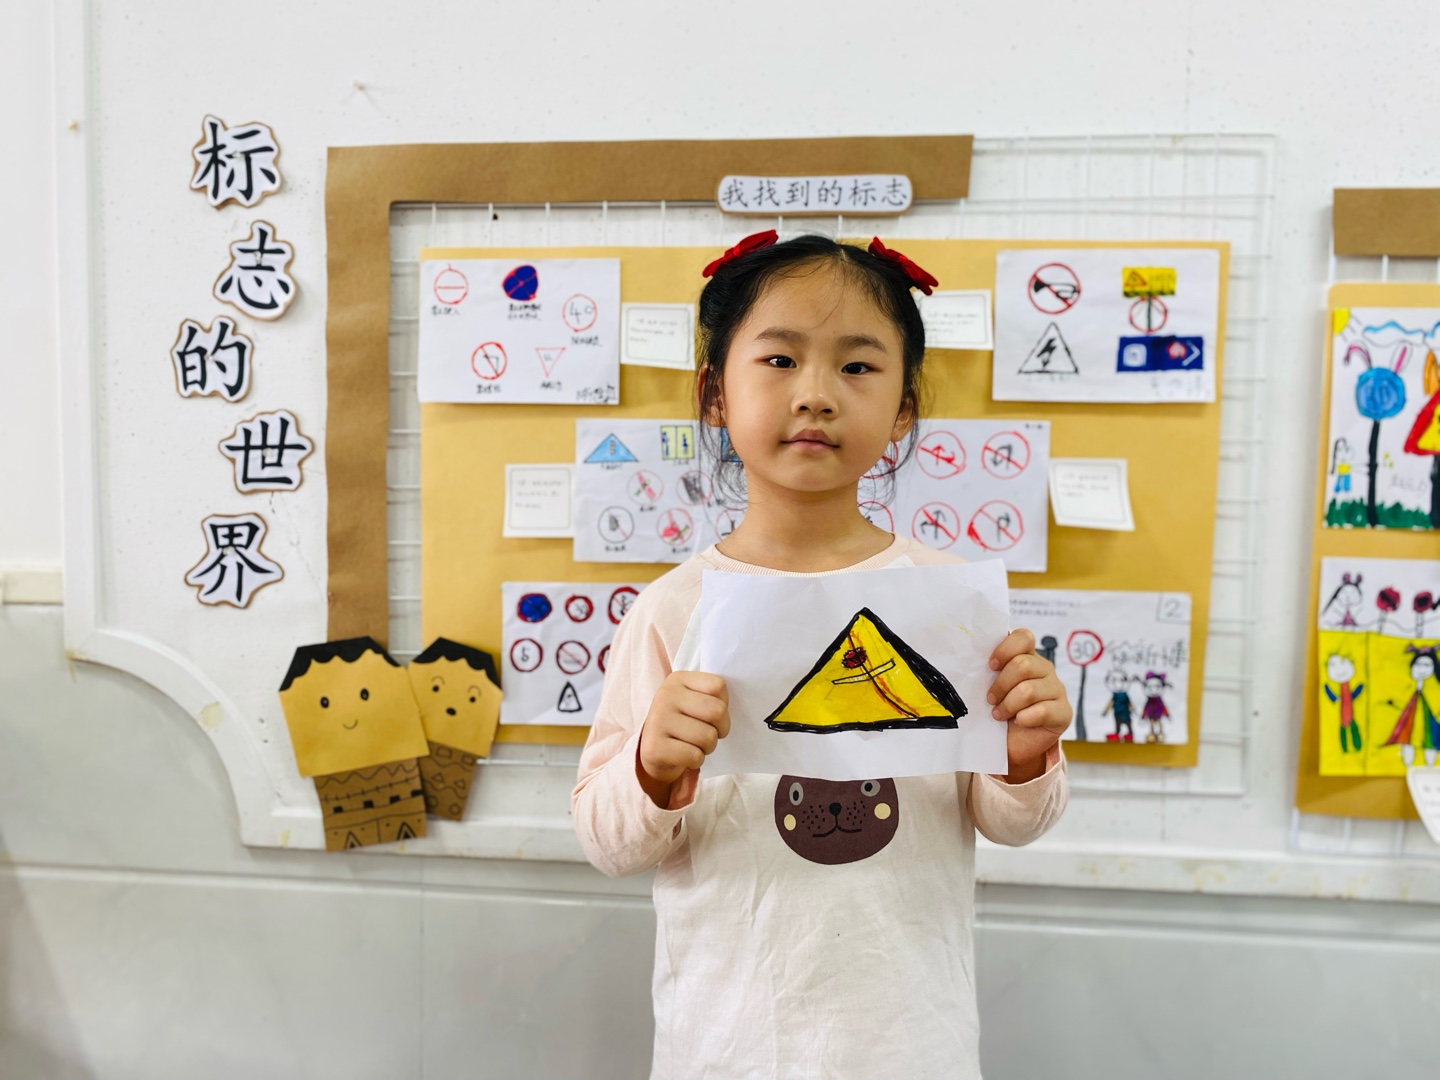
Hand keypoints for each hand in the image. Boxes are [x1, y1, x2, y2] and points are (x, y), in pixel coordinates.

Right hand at [637, 671, 730, 806]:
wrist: (654, 750)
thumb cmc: (684, 722)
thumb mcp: (693, 699)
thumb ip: (712, 695)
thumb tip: (744, 699)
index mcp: (678, 679)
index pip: (719, 686)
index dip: (724, 704)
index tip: (711, 714)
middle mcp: (665, 695)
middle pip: (716, 711)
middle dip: (720, 729)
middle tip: (709, 733)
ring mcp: (657, 720)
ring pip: (708, 737)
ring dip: (708, 747)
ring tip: (694, 744)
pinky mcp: (654, 747)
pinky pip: (694, 756)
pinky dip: (696, 760)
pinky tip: (684, 754)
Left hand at [987, 629, 1071, 782]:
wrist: (1013, 745)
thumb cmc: (999, 711)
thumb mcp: (990, 688)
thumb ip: (987, 672)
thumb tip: (968, 661)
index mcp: (1026, 656)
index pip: (1023, 637)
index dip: (1005, 649)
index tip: (990, 666)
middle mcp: (1044, 668)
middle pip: (1023, 665)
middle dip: (1001, 685)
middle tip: (990, 700)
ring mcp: (1057, 689)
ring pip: (1029, 689)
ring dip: (1009, 705)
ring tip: (999, 714)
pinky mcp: (1064, 712)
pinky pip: (1044, 710)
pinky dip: (1025, 718)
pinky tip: (1019, 722)